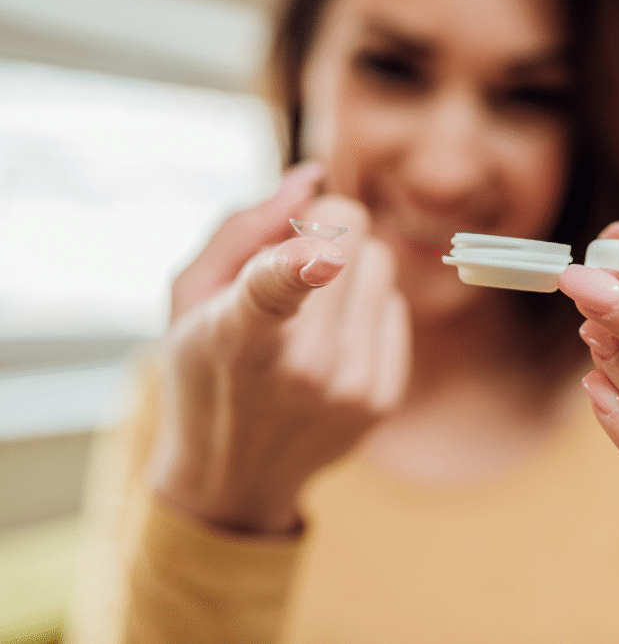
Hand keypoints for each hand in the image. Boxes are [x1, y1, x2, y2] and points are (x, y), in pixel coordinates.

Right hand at [151, 163, 410, 533]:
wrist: (233, 472)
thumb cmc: (205, 366)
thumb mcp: (191, 295)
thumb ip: (243, 226)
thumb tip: (311, 178)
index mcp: (237, 337)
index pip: (271, 291)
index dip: (297, 266)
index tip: (320, 256)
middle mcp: (304, 368)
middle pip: (351, 234)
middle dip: (323, 235)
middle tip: (289, 273)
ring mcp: (352, 387)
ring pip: (381, 264)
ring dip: (349, 272)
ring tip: (309, 316)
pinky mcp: (384, 399)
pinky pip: (395, 306)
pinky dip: (366, 312)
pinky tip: (332, 346)